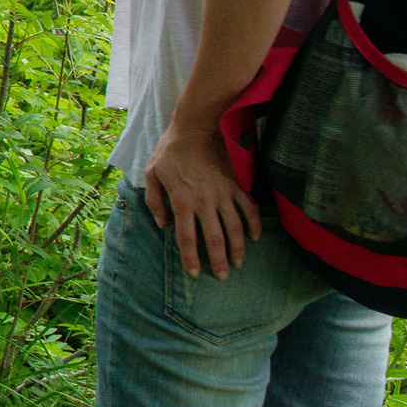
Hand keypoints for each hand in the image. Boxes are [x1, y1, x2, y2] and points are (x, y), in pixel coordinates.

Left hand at [144, 117, 260, 277]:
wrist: (196, 129)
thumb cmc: (170, 152)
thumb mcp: (152, 174)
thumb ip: (154, 202)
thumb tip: (163, 225)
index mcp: (182, 201)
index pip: (187, 237)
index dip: (191, 258)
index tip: (195, 274)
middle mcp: (205, 202)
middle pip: (214, 238)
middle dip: (219, 261)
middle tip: (223, 277)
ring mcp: (224, 194)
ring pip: (235, 227)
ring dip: (238, 248)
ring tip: (239, 263)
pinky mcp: (237, 185)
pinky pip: (250, 208)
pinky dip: (254, 224)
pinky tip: (255, 237)